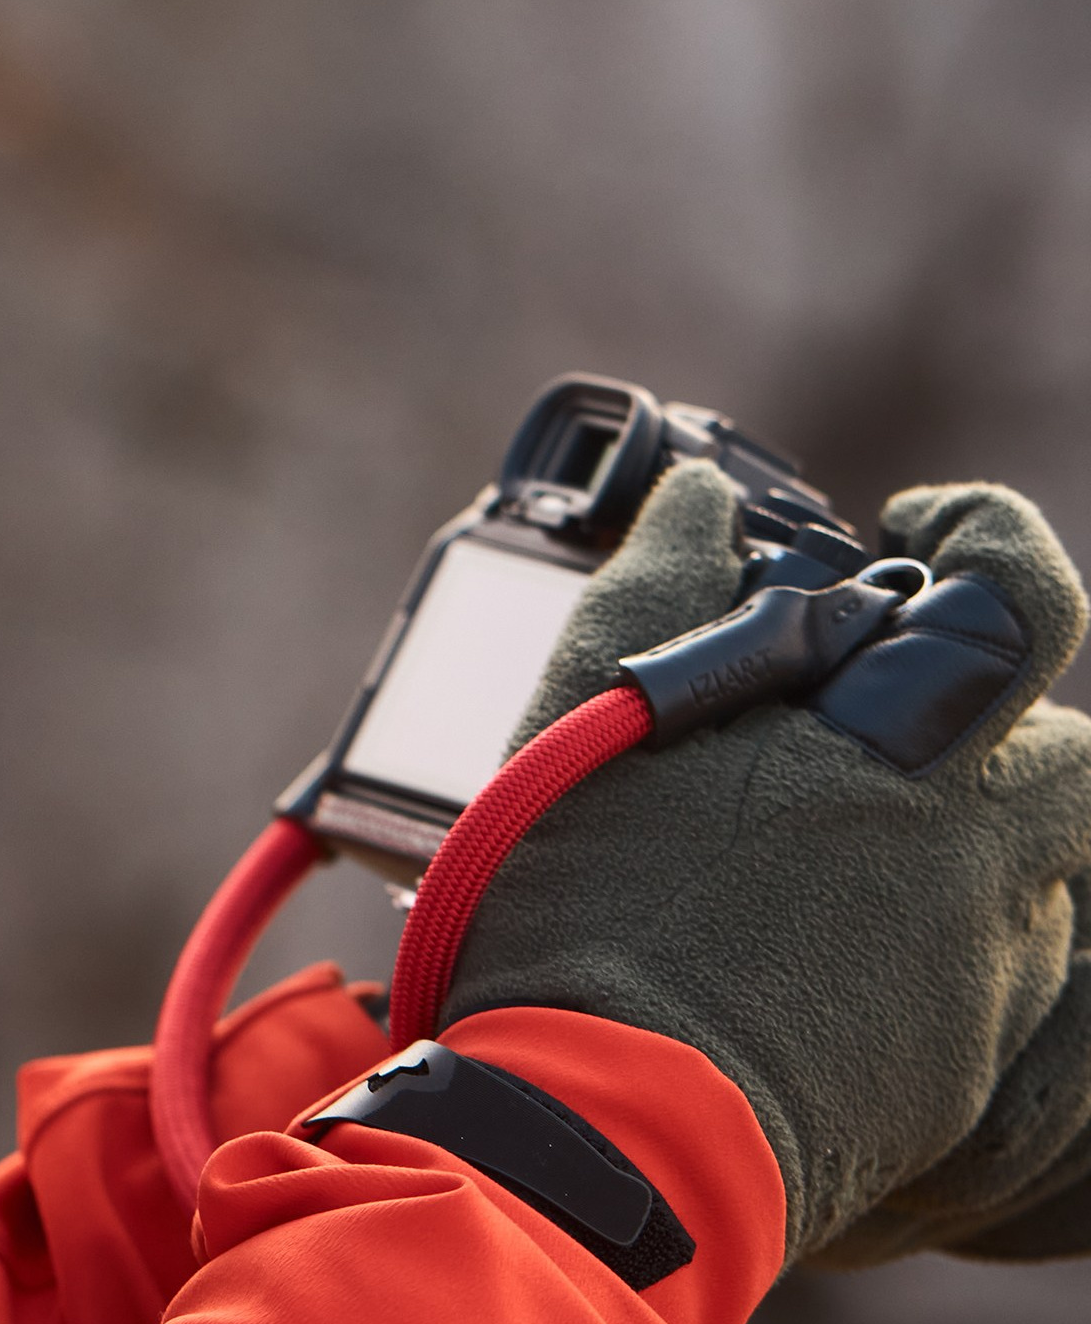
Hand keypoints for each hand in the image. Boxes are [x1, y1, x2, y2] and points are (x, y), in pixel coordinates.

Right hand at [443, 463, 1090, 1266]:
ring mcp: (980, 971)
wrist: (604, 1131)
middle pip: (1064, 752)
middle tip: (871, 724)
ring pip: (1028, 866)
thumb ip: (658, 582)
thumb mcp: (588, 712)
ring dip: (954, 833)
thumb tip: (699, 498)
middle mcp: (969, 857)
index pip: (1021, 602)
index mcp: (888, 750)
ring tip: (820, 844)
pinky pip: (993, 966)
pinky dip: (925, 931)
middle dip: (993, 724)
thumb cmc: (585, 915)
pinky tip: (814, 940)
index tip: (917, 532)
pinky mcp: (962, 1066)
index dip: (988, 538)